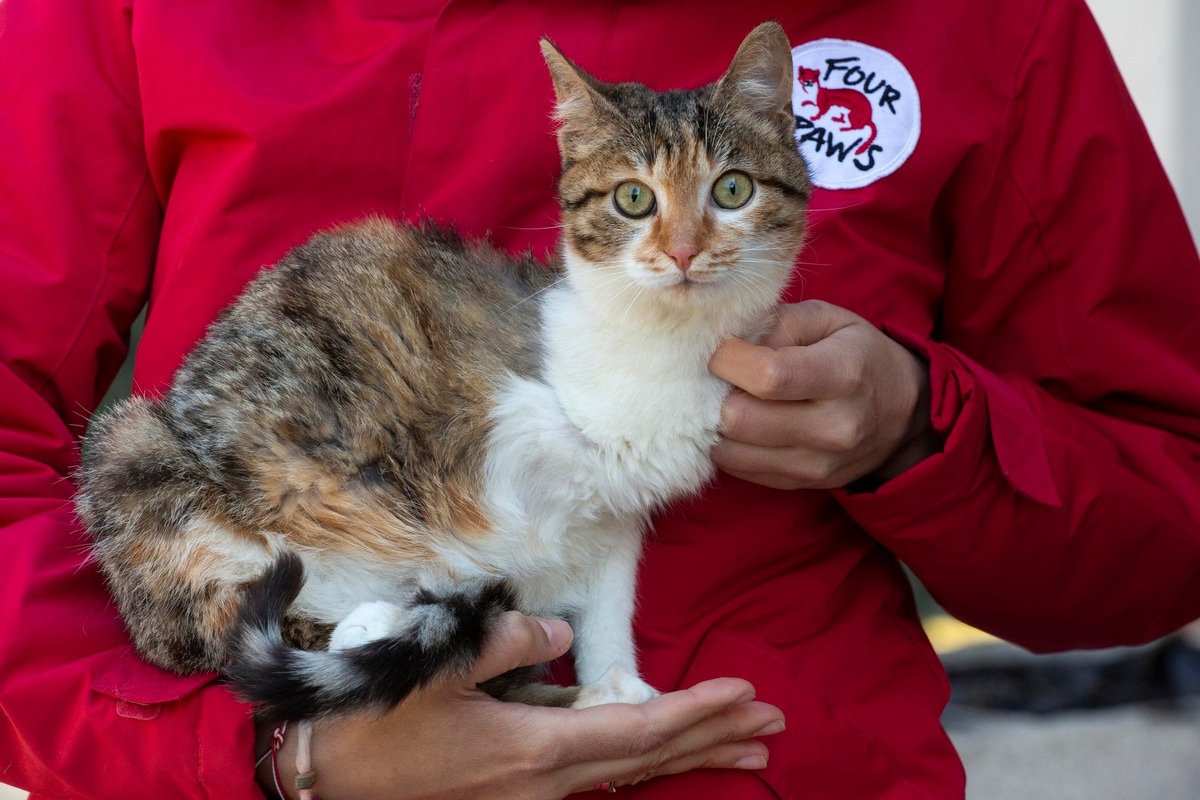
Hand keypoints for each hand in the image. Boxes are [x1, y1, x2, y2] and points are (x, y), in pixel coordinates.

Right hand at [258, 613, 783, 798]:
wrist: (328, 782)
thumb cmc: (378, 725)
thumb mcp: (440, 668)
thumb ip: (510, 642)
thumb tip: (564, 635)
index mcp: (537, 749)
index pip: (641, 728)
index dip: (698, 710)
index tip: (747, 691)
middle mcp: (549, 783)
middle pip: (652, 758)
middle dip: (716, 738)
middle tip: (774, 724)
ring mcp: (536, 798)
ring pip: (633, 775)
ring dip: (690, 756)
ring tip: (745, 748)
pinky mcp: (520, 797)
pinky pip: (601, 779)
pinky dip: (645, 764)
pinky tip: (661, 758)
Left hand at [710, 300, 937, 489]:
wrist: (904, 415)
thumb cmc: (858, 356)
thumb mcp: (830, 320)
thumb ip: (780, 322)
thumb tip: (729, 343)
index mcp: (843, 374)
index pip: (767, 376)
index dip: (728, 360)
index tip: (724, 350)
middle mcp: (833, 427)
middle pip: (739, 419)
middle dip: (717, 394)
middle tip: (724, 379)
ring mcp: (817, 463)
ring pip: (730, 451)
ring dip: (717, 423)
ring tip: (732, 400)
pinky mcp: (801, 484)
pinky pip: (739, 470)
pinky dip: (730, 446)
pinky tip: (744, 424)